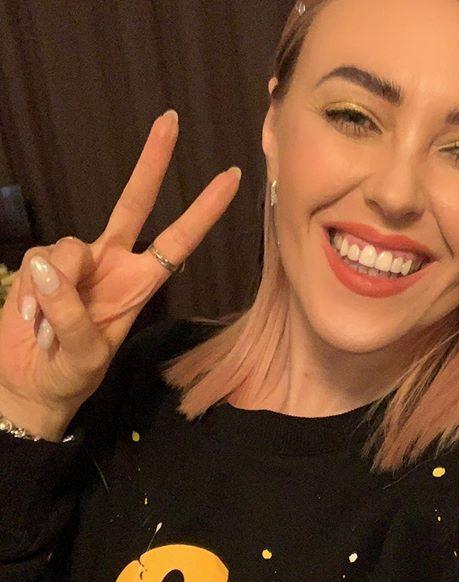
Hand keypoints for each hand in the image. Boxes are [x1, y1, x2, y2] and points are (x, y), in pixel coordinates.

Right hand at [0, 110, 240, 440]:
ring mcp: (76, 263)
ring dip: (54, 290)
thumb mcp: (83, 356)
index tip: (231, 178)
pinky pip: (36, 263)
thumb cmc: (70, 376)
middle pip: (135, 204)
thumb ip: (71, 315)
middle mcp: (113, 263)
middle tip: (172, 121)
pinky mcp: (41, 266)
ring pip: (68, 247)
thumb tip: (50, 270)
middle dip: (152, 164)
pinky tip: (29, 320)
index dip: (204, 210)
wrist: (28, 383)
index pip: (178, 239)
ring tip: (47, 331)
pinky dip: (30, 294)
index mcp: (140, 284)